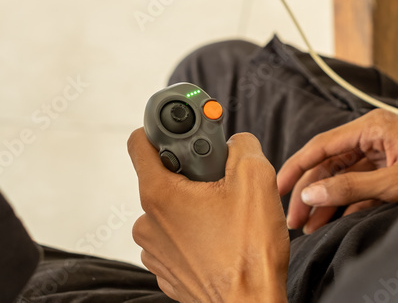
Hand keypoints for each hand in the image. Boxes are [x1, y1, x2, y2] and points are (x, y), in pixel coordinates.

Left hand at [128, 128, 289, 302]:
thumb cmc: (249, 251)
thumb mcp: (256, 177)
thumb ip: (242, 145)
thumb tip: (236, 143)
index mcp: (159, 194)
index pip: (140, 142)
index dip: (164, 128)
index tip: (188, 129)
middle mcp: (148, 221)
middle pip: (165, 176)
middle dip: (194, 171)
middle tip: (223, 179)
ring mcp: (156, 249)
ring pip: (174, 208)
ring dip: (197, 204)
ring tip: (228, 216)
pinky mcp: (168, 269)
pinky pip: (179, 236)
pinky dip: (198, 231)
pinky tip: (223, 239)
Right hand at [277, 110, 397, 232]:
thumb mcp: (396, 182)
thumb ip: (352, 187)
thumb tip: (312, 192)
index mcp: (373, 126)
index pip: (322, 145)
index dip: (297, 167)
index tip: (277, 188)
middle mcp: (373, 135)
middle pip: (329, 163)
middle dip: (310, 190)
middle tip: (293, 219)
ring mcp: (382, 152)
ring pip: (342, 176)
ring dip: (326, 200)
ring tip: (309, 227)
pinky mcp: (391, 169)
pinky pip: (359, 185)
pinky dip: (346, 202)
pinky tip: (332, 220)